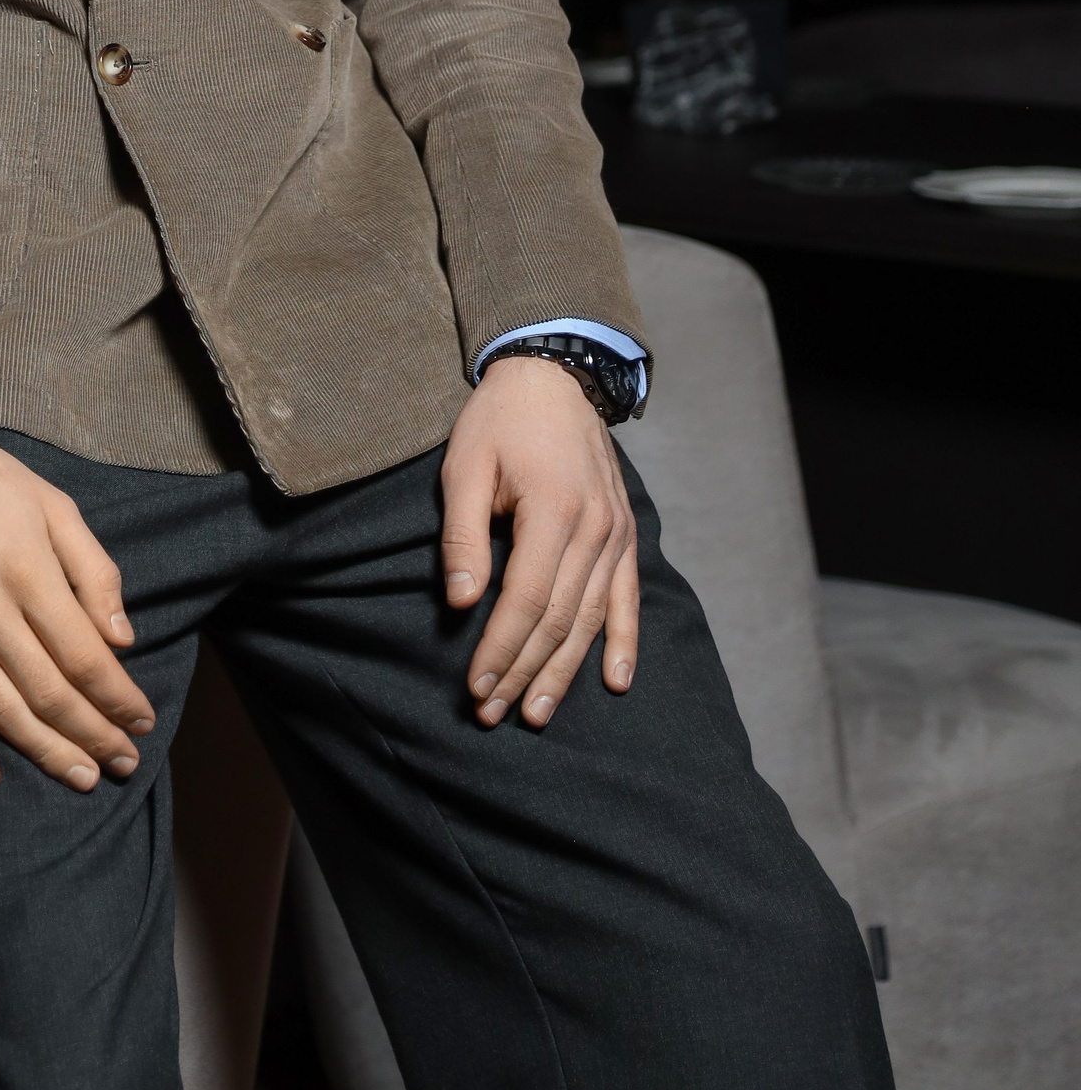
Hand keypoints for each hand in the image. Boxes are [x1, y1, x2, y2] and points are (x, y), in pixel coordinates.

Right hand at [0, 428, 156, 793]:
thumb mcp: (53, 504)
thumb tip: (122, 639)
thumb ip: (94, 570)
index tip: (142, 721)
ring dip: (44, 751)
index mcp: (28, 568)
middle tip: (123, 763)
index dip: (117, 696)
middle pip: (47, 691)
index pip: (83, 654)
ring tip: (80, 777)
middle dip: (92, 734)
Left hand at [440, 356, 638, 729]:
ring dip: (565, 671)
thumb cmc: (499, 420)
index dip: (499, 650)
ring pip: (592, 619)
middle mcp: (594, 529)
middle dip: (524, 672)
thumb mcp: (465, 465)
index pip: (526, 602)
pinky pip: (627, 598)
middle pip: (559, 620)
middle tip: (493, 713)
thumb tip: (462, 602)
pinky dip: (624, 642)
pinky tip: (616, 681)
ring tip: (538, 711)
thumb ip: (464, 534)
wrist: (554, 375)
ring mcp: (616, 533)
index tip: (475, 688)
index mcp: (554, 511)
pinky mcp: (624, 534)